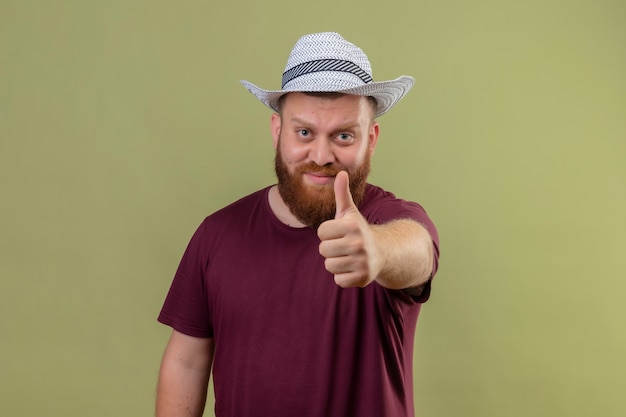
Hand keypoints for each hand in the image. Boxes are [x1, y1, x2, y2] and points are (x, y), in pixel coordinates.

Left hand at [317, 171, 380, 287]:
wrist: (383, 251)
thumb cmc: (358, 230)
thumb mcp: (350, 212)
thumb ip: (342, 194)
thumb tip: (341, 173)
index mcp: (352, 226)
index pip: (321, 232)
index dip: (327, 233)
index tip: (339, 233)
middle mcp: (358, 243)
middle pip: (323, 250)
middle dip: (330, 248)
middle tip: (343, 246)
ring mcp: (362, 262)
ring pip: (329, 266)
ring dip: (336, 262)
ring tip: (348, 256)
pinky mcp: (363, 278)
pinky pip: (338, 280)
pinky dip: (344, 276)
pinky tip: (353, 268)